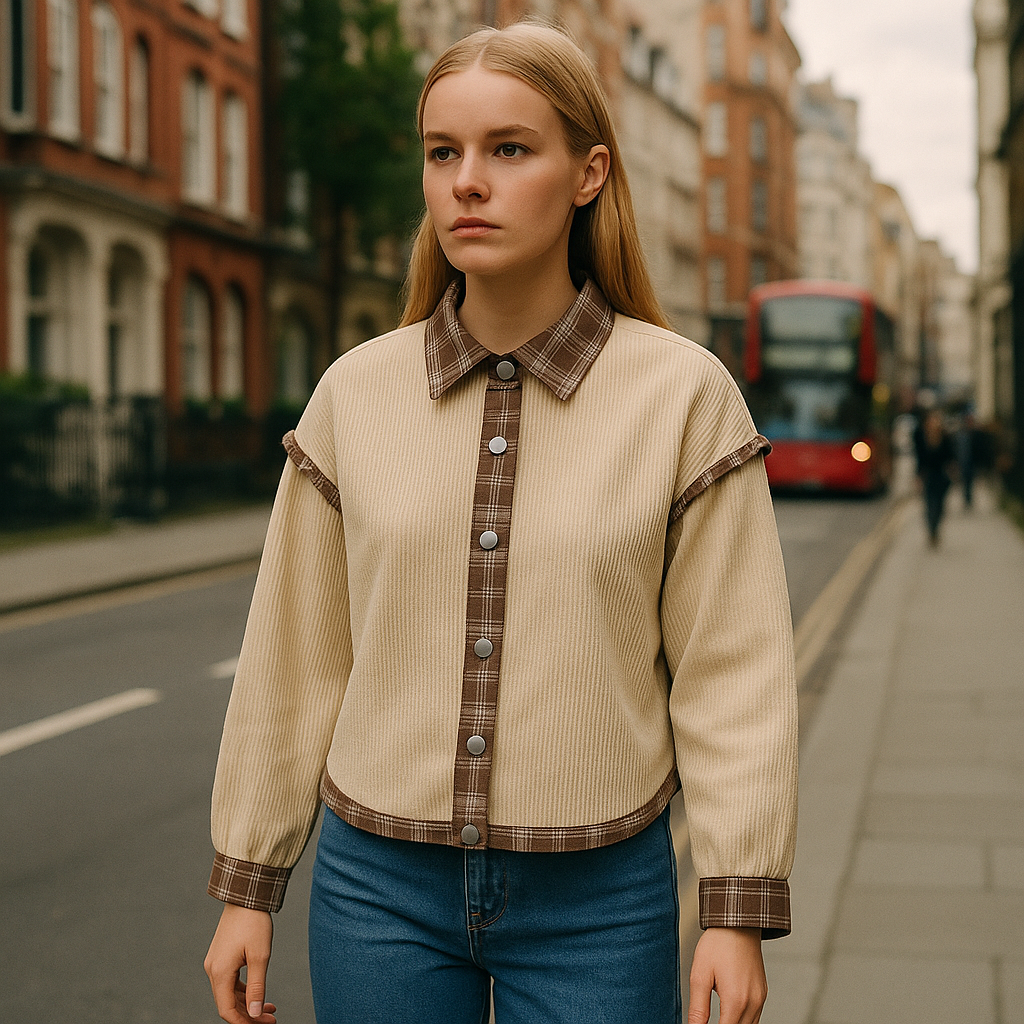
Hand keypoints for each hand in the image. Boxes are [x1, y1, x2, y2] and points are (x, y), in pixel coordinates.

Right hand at [204, 903, 277, 1023]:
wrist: (245, 896)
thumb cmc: (254, 923)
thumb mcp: (260, 956)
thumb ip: (257, 987)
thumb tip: (255, 1012)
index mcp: (220, 972)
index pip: (227, 1010)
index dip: (245, 1021)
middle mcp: (213, 970)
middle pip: (228, 1004)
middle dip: (249, 1014)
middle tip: (271, 1018)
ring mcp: (215, 963)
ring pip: (229, 994)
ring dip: (247, 1003)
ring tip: (270, 1008)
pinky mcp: (220, 956)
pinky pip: (229, 981)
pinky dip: (243, 990)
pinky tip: (258, 992)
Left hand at [688, 927, 766, 1023]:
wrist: (737, 923)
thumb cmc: (718, 945)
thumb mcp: (700, 975)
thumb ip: (698, 1008)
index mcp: (736, 1000)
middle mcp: (753, 1003)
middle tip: (706, 1020)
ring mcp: (760, 999)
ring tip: (718, 1018)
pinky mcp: (762, 993)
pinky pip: (754, 1017)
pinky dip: (742, 1021)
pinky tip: (729, 1014)